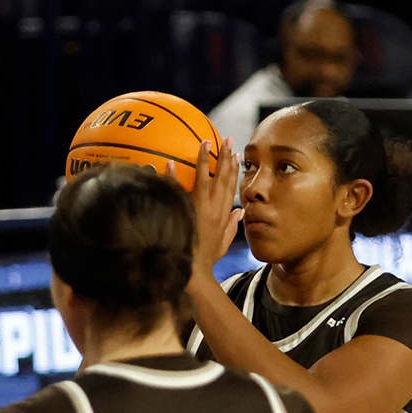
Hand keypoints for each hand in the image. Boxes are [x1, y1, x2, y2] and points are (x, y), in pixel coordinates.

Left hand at [179, 139, 243, 278]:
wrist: (193, 273)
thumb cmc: (205, 260)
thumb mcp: (224, 243)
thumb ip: (233, 226)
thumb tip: (241, 212)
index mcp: (224, 216)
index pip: (231, 188)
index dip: (234, 170)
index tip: (236, 153)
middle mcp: (214, 211)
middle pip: (222, 179)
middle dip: (226, 157)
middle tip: (227, 139)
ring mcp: (200, 211)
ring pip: (204, 180)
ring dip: (205, 159)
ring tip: (204, 142)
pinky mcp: (185, 215)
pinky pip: (178, 192)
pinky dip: (173, 177)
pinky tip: (170, 163)